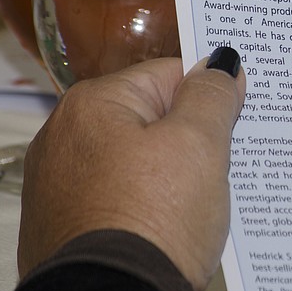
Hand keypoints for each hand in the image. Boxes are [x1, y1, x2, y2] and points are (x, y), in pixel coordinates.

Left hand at [17, 53, 244, 290]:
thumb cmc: (153, 223)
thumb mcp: (200, 145)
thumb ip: (212, 95)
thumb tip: (221, 64)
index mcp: (93, 103)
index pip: (169, 75)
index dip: (208, 98)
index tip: (233, 121)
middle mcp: (63, 136)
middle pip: (149, 118)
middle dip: (187, 140)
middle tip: (217, 168)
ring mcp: (58, 184)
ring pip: (134, 161)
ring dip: (166, 175)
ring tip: (194, 204)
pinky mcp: (62, 225)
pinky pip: (115, 197)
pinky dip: (142, 205)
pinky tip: (165, 227)